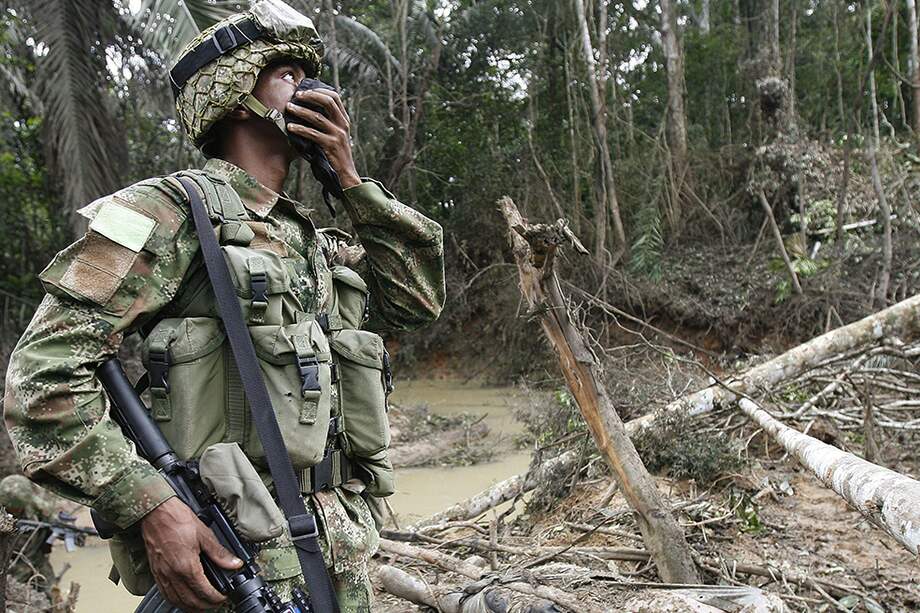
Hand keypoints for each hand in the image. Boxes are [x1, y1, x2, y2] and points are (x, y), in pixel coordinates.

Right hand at [140, 496, 242, 610]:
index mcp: (186, 566)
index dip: (216, 598)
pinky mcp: (156, 573)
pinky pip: (165, 594)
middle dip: (205, 606)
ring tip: (202, 605)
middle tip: (216, 603)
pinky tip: (182, 599)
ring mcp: (162, 575)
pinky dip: (175, 601)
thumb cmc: (177, 520)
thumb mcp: (204, 534)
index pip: (204, 591)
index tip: (223, 597)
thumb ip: (220, 553)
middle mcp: (173, 575)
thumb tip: (235, 563)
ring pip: (176, 601)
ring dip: (190, 607)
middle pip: (190, 601)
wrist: (155, 513)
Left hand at [285, 89, 361, 188]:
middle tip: (296, 96)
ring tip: (289, 108)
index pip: (335, 97)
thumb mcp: (336, 135)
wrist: (346, 173)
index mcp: (344, 120)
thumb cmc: (337, 154)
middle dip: (310, 96)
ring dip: (301, 111)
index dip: (319, 90)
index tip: (306, 91)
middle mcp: (343, 125)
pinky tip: (290, 127)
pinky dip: (300, 129)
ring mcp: (337, 135)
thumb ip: (328, 123)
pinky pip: (312, 134)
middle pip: (327, 102)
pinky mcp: (330, 145)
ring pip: (317, 117)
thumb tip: (308, 110)